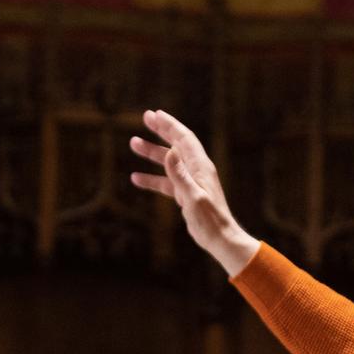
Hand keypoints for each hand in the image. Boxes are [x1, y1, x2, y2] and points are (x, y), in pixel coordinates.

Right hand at [129, 109, 260, 276]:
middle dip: (161, 130)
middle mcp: (197, 170)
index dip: (170, 125)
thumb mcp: (193, 197)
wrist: (220, 239)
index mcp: (201, 167)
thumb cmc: (210, 220)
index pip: (184, 139)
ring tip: (133, 143)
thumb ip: (180, 175)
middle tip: (145, 117)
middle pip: (176, 144)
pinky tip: (136, 178)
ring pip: (168, 162)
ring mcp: (191, 182)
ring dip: (152, 152)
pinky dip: (152, 178)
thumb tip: (170, 152)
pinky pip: (166, 182)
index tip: (155, 114)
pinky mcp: (185, 195)